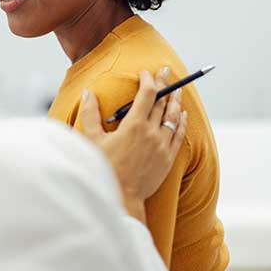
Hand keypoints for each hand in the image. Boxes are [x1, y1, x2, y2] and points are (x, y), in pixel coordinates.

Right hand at [78, 68, 186, 222]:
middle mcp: (151, 132)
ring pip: (173, 117)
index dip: (148, 80)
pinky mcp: (168, 158)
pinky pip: (178, 135)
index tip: (145, 73)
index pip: (147, 94)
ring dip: (176, 100)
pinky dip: (181, 122)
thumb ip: (90, 113)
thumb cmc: (103, 168)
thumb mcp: (92, 139)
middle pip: (162, 102)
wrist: (122, 198)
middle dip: (164, 85)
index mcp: (134, 125)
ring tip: (178, 89)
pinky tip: (182, 114)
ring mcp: (162, 145)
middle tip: (165, 72)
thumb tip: (88, 93)